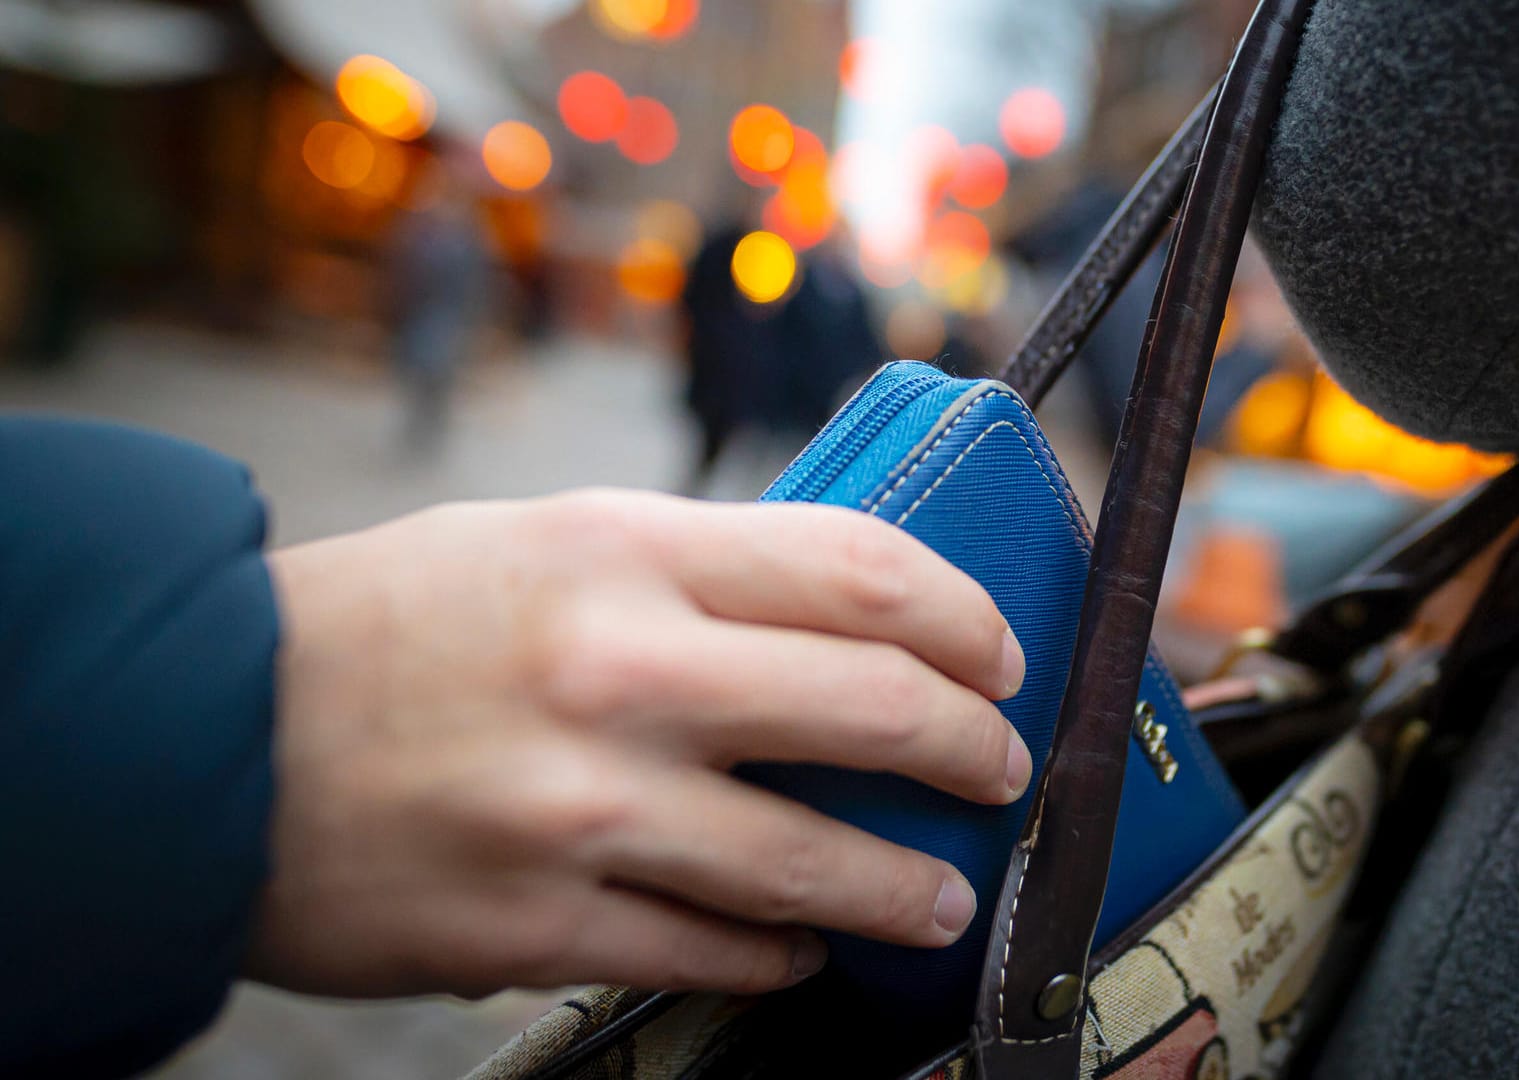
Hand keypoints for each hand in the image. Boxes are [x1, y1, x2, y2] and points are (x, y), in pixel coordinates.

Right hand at [248, 490, 1027, 999]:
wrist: (200, 733)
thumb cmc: (389, 625)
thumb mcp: (546, 542)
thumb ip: (694, 574)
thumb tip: (846, 620)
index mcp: (623, 553)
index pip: (862, 568)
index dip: (964, 617)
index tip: (1000, 657)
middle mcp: (616, 672)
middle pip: (874, 709)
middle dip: (972, 752)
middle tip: (998, 772)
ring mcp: (578, 810)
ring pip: (812, 865)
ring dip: (902, 888)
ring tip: (936, 897)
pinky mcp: (534, 927)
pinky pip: (710, 952)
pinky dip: (777, 953)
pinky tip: (796, 946)